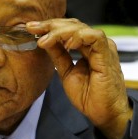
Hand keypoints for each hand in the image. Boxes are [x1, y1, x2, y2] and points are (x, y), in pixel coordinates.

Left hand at [29, 19, 132, 138]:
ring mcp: (103, 48)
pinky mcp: (107, 55)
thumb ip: (58, 55)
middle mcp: (96, 45)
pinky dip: (78, 37)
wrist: (104, 114)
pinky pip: (94, 37)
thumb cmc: (89, 96)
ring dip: (60, 31)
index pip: (68, 29)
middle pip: (73, 24)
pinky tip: (66, 44)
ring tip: (44, 40)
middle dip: (50, 25)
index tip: (30, 28)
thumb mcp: (66, 73)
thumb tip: (44, 40)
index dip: (49, 27)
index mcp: (87, 48)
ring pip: (81, 28)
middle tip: (32, 27)